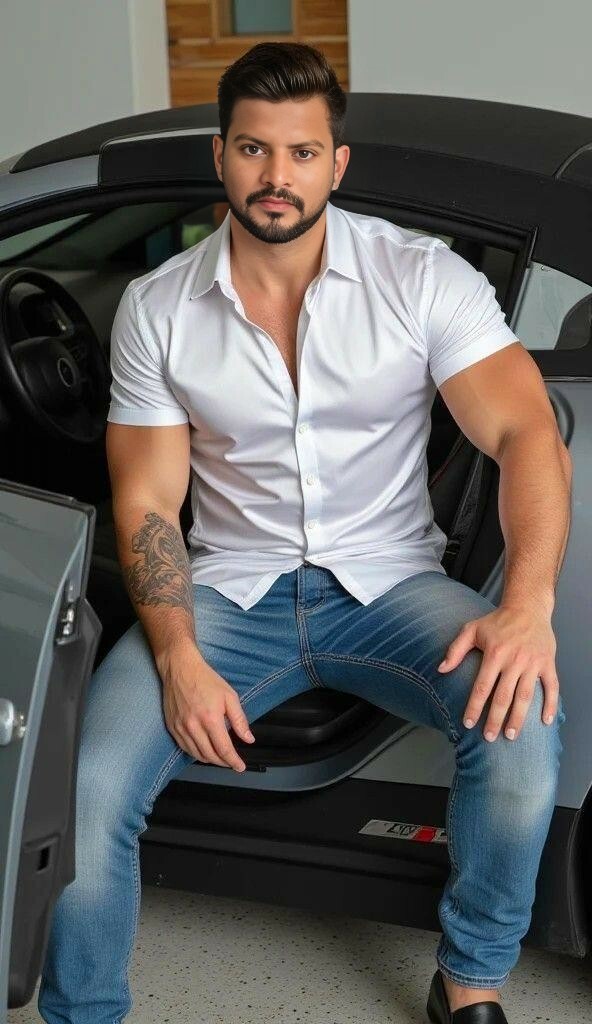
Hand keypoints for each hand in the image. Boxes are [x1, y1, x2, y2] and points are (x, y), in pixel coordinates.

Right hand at [157, 644, 254, 770]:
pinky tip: (204, 749)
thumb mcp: (230, 696)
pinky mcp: (172, 727)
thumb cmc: (206, 679)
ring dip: (210, 759)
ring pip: (196, 754)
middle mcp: (193, 726)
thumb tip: (248, 739)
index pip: (224, 749)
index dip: (234, 761)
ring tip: (220, 757)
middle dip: (223, 762)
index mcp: (210, 719)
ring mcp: (180, 728)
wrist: (180, 668)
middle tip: (232, 762)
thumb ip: (239, 720)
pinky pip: (185, 748)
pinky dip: (196, 753)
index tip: (240, 767)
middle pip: (210, 756)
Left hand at [437, 604, 558, 740]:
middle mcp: (514, 660)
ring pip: (526, 696)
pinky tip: (545, 722)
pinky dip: (550, 705)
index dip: (474, 707)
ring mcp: (532, 662)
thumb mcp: (471, 629)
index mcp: (494, 653)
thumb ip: (455, 650)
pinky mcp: (547, 663)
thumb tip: (441, 670)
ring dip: (519, 718)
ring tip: (511, 736)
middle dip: (495, 719)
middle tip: (489, 737)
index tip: (469, 724)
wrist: (528, 607)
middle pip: (503, 696)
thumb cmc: (497, 621)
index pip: (482, 687)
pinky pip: (552, 687)